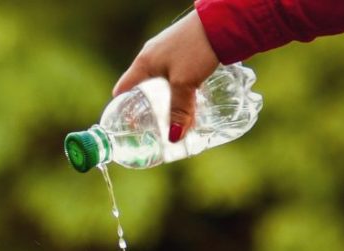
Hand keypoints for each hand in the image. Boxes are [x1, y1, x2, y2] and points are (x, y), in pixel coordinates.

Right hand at [113, 11, 219, 142]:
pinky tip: (191, 97)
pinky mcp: (183, 49)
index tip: (128, 126)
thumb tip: (173, 137)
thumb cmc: (196, 47)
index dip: (122, 109)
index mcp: (143, 64)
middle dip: (147, 107)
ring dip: (166, 99)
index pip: (122, 90)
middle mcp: (151, 56)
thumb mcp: (185, 83)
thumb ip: (179, 110)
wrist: (221, 21)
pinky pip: (174, 74)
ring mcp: (167, 52)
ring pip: (161, 82)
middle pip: (142, 87)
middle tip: (154, 127)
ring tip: (175, 117)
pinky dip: (179, 88)